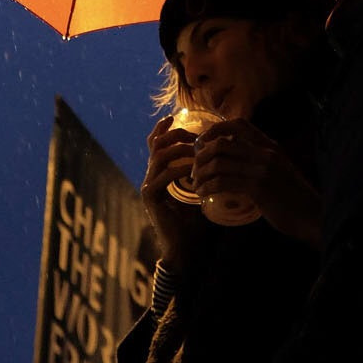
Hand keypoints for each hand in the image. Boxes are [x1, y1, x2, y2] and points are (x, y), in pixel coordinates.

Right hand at [139, 118, 207, 273]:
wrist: (184, 246)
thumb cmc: (192, 220)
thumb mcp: (196, 188)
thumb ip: (197, 170)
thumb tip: (214, 151)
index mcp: (159, 172)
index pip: (156, 143)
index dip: (163, 127)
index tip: (176, 116)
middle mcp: (150, 176)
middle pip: (156, 145)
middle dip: (175, 135)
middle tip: (193, 135)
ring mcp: (148, 186)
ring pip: (159, 157)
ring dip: (179, 151)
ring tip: (196, 151)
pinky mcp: (151, 198)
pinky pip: (162, 177)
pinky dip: (178, 170)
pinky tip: (191, 171)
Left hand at [191, 118, 322, 249]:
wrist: (312, 216)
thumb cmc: (294, 197)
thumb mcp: (279, 170)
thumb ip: (260, 160)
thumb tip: (235, 158)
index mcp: (270, 146)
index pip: (239, 125)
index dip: (216, 129)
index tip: (202, 142)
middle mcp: (265, 152)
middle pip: (222, 144)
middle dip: (201, 156)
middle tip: (194, 170)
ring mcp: (262, 169)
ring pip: (218, 163)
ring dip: (201, 174)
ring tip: (195, 185)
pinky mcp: (258, 188)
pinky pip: (223, 182)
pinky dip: (207, 187)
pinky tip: (202, 194)